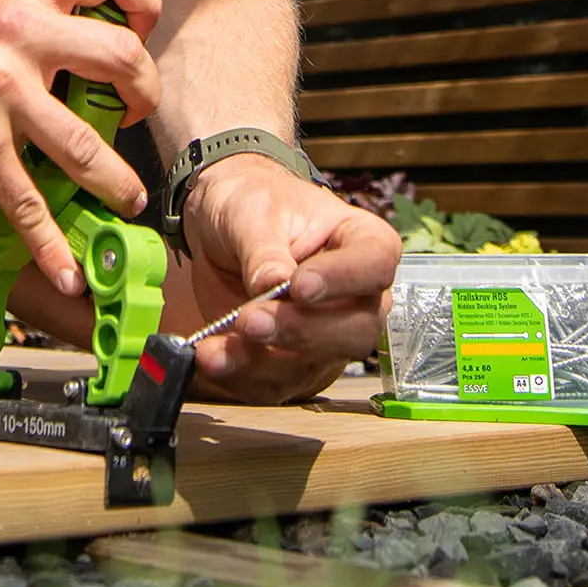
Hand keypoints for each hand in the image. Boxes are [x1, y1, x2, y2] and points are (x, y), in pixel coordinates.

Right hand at [0, 0, 165, 295]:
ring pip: (85, 143)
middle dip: (145, 95)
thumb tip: (103, 65)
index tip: (139, 37)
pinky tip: (65, 272)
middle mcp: (20, 33)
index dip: (143, 3)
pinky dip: (50, 243)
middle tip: (133, 116)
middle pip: (123, 56)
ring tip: (128, 200)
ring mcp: (0, 90)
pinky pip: (27, 200)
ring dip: (116, 182)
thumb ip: (44, 24)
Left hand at [176, 155, 396, 403]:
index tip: (300, 285)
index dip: (344, 280)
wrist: (219, 228)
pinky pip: (274, 384)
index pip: (375, 266)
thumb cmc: (251, 202)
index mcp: (364, 243)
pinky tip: (211, 358)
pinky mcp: (291, 363)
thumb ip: (264, 248)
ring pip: (313, 364)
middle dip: (300, 329)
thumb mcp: (251, 209)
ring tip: (217, 348)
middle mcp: (357, 298)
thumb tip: (272, 284)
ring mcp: (327, 336)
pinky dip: (239, 376)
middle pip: (354, 330)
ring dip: (263, 361)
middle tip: (251, 319)